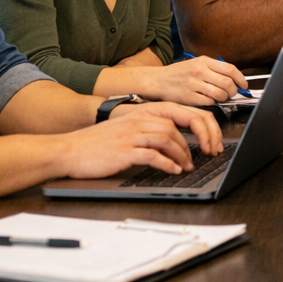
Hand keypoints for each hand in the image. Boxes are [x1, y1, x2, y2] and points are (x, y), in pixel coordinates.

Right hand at [62, 101, 222, 177]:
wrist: (70, 150)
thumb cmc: (99, 142)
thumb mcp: (129, 128)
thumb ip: (152, 129)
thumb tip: (179, 140)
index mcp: (145, 111)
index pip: (185, 111)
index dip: (204, 126)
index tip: (212, 141)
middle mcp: (141, 119)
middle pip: (181, 123)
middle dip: (200, 139)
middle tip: (208, 154)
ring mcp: (133, 134)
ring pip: (170, 138)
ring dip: (183, 154)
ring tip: (187, 166)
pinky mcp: (125, 150)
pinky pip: (153, 155)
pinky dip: (167, 163)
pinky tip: (173, 170)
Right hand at [134, 56, 246, 104]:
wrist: (157, 81)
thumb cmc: (178, 73)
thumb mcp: (196, 63)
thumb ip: (213, 68)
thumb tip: (233, 78)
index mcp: (204, 61)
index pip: (230, 69)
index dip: (241, 79)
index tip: (243, 85)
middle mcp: (199, 71)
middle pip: (227, 83)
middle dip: (233, 91)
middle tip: (231, 94)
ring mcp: (194, 85)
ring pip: (219, 94)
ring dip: (223, 98)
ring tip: (220, 98)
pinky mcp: (189, 97)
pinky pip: (209, 103)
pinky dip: (212, 103)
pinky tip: (208, 100)